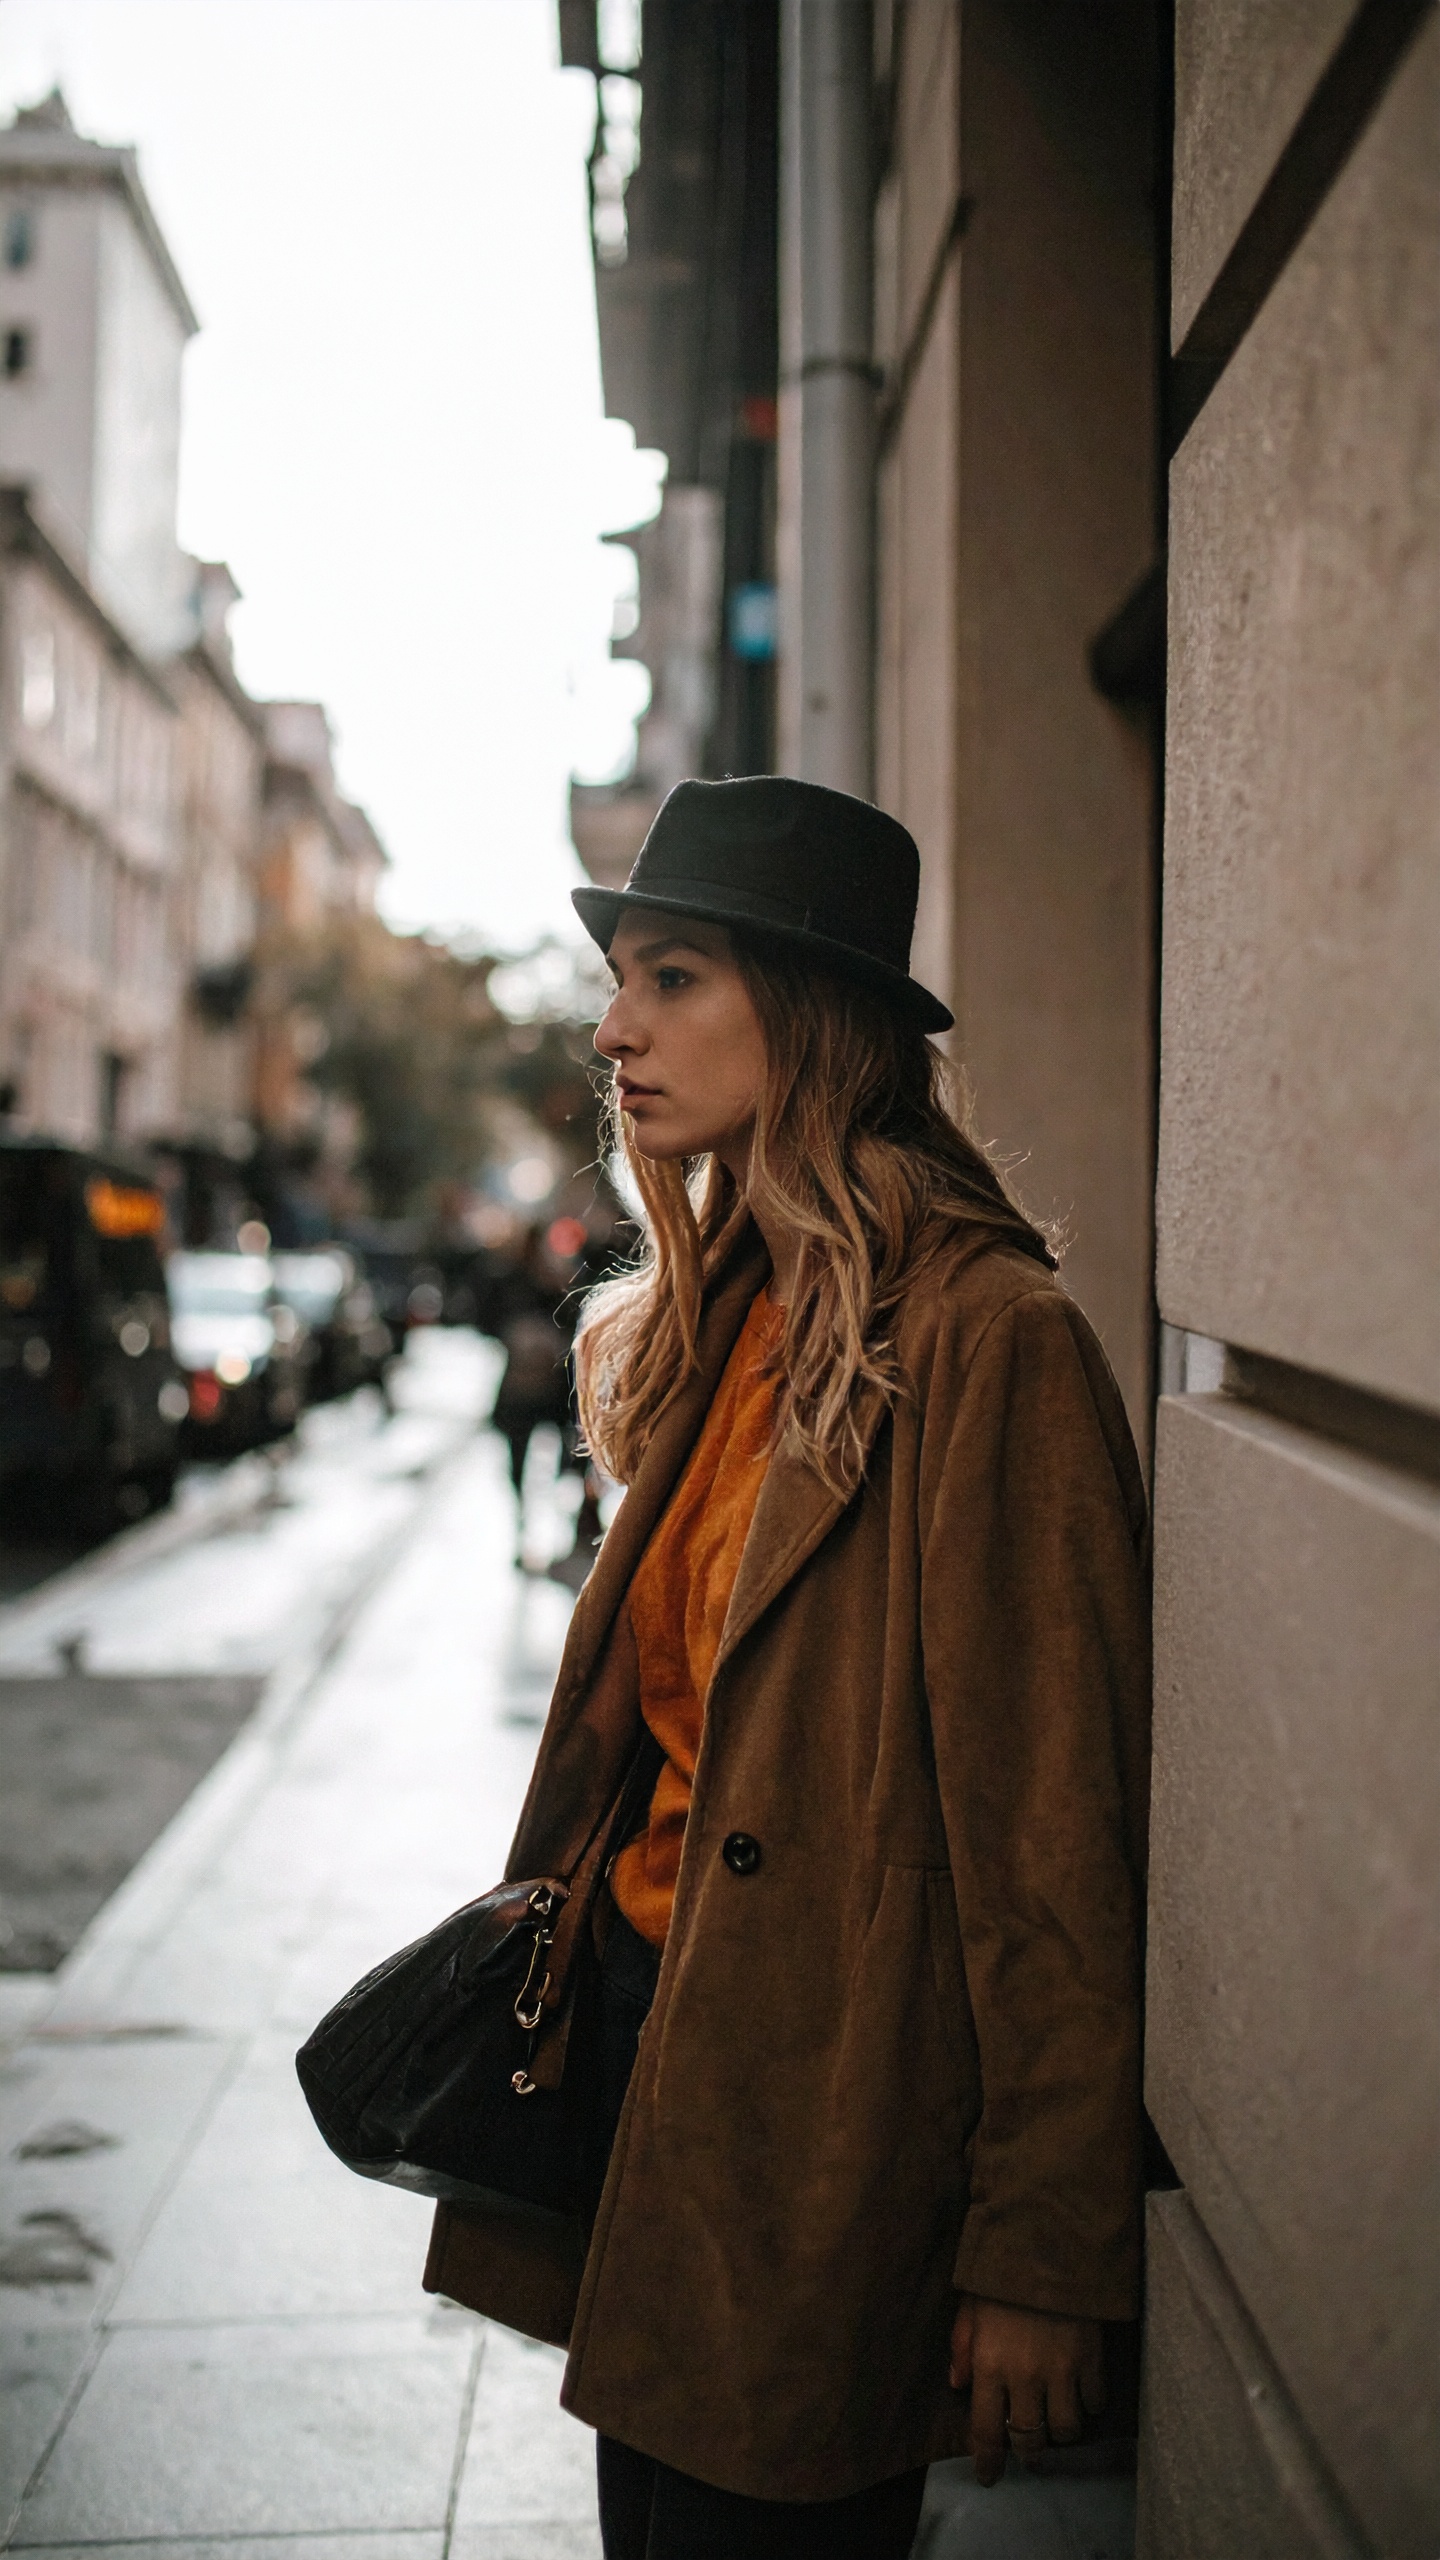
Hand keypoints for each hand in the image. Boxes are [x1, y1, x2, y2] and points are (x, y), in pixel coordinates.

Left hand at [949, 2292, 1105, 2486]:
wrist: (1047, 2242)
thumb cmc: (1000, 2275)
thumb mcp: (968, 2307)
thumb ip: (960, 2348)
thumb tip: (957, 2385)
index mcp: (988, 2366)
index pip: (986, 2431)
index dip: (987, 2461)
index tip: (989, 2478)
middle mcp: (1024, 2377)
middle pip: (1029, 2437)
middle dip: (1028, 2453)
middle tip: (1029, 2455)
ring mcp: (1061, 2371)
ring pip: (1065, 2429)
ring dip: (1060, 2435)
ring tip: (1057, 2428)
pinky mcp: (1091, 2359)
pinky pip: (1094, 2401)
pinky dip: (1089, 2406)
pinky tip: (1083, 2399)